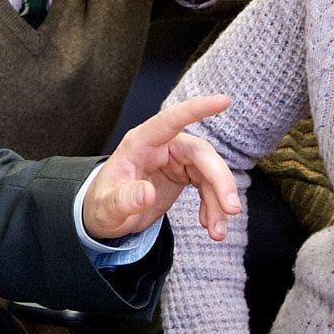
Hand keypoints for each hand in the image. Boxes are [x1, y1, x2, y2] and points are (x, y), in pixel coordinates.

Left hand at [81, 94, 237, 240]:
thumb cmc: (102, 206)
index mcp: (140, 144)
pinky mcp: (183, 174)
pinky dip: (213, 205)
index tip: (224, 101)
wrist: (106, 217)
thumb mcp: (107, 208)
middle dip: (220, 180)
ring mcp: (174, 159)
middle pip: (201, 154)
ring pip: (210, 171)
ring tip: (217, 231)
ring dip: (219, 200)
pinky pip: (208, 185)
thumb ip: (123, 200)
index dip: (196, 109)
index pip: (170, 120)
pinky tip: (210, 224)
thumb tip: (145, 193)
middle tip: (231, 209)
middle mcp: (161, 147)